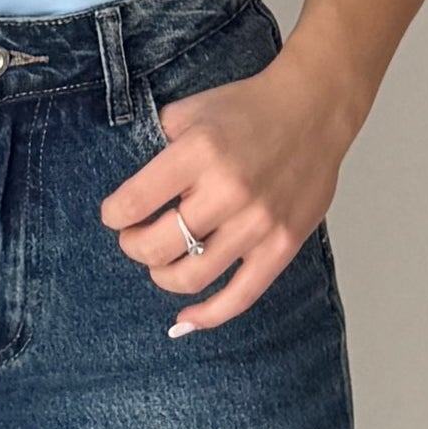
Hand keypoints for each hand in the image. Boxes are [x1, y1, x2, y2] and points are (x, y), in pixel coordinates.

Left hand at [99, 38, 357, 334]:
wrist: (313, 110)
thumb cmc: (247, 109)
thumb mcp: (190, 110)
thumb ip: (155, 143)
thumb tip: (129, 186)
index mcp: (199, 152)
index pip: (134, 202)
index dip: (114, 215)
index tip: (114, 214)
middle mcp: (228, 190)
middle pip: (157, 246)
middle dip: (133, 246)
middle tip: (133, 237)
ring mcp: (258, 223)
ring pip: (191, 276)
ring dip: (162, 275)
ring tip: (160, 261)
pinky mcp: (282, 246)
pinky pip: (240, 297)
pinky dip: (208, 316)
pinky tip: (185, 319)